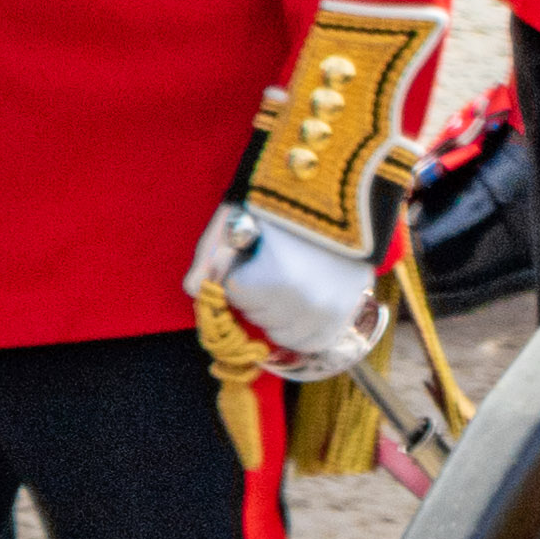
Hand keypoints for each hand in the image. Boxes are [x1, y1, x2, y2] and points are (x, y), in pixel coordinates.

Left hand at [192, 205, 381, 371]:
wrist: (348, 196)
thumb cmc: (288, 202)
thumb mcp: (243, 216)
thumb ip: (211, 252)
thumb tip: (191, 289)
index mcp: (277, 276)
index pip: (236, 292)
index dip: (242, 270)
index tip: (258, 250)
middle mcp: (305, 302)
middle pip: (257, 314)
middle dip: (258, 292)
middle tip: (277, 262)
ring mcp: (329, 313)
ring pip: (280, 333)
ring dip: (278, 312)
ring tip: (292, 280)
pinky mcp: (347, 316)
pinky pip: (311, 342)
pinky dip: (301, 328)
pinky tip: (303, 303)